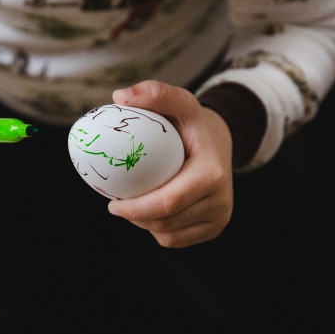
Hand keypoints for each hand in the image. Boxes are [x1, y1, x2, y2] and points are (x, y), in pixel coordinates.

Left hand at [107, 80, 233, 247]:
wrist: (221, 142)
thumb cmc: (193, 124)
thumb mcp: (180, 102)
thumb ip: (155, 93)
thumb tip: (120, 97)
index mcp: (211, 174)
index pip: (168, 202)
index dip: (136, 209)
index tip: (112, 204)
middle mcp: (220, 201)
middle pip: (166, 222)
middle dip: (136, 217)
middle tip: (118, 204)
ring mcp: (220, 218)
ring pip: (169, 235)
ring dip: (146, 224)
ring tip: (135, 205)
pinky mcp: (215, 228)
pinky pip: (176, 240)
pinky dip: (159, 230)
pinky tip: (152, 212)